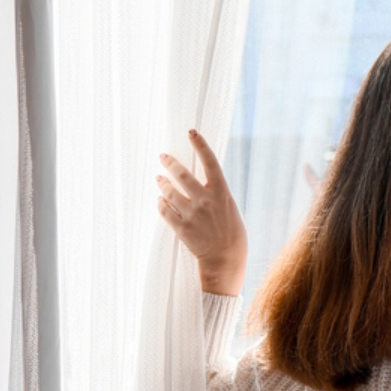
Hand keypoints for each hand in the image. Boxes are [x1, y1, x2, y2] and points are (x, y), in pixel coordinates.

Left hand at [155, 129, 247, 295]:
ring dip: (162, 183)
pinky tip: (161, 201)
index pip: (209, 162)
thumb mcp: (229, 208)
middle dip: (170, 163)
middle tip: (163, 156)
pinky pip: (164, 210)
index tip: (191, 131)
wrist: (226, 259)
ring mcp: (192, 214)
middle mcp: (206, 200)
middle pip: (181, 174)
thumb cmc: (231, 232)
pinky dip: (161, 204)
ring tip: (159, 179)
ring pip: (168, 192)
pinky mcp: (181, 227)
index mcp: (221, 193)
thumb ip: (214, 193)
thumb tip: (197, 180)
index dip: (200, 145)